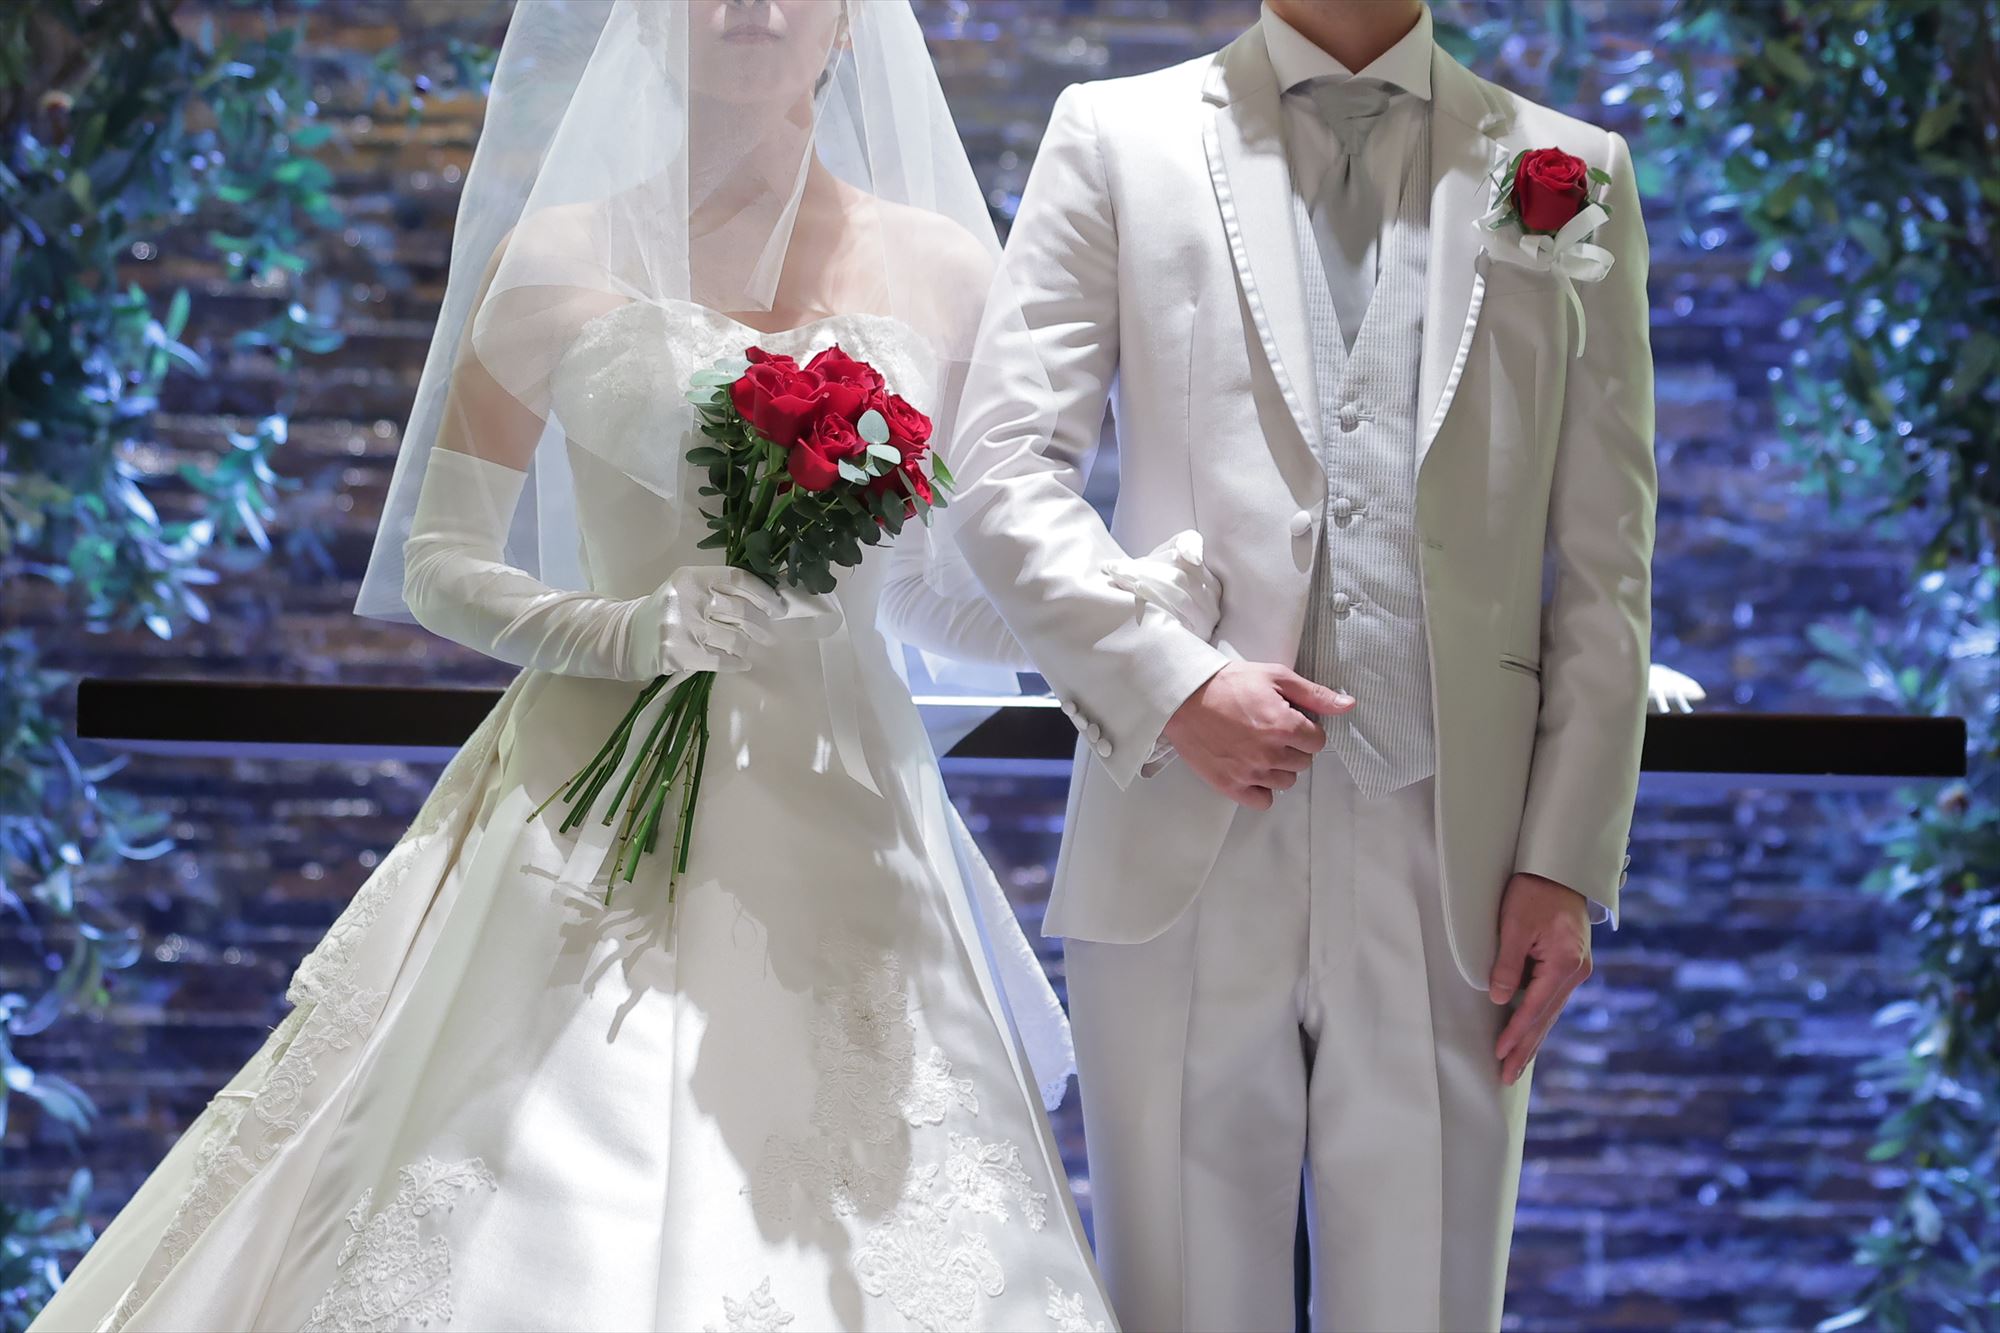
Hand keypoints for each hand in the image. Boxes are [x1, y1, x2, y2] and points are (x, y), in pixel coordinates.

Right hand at [632, 566, 783, 677]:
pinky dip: (736, 663)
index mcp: (690, 578)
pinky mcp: (680, 654)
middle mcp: (687, 599)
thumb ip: (716, 590)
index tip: (777, 606)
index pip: (738, 579)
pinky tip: (742, 663)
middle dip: (761, 624)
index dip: (764, 593)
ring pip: (734, 639)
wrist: (624, 638)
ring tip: (749, 647)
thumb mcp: (685, 591)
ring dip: (747, 645)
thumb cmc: (663, 612)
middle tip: (769, 632)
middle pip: (741, 611)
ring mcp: (683, 628)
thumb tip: (763, 602)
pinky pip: (721, 660)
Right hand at [1160, 662, 1353, 808]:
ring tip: (1257, 747)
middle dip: (1292, 747)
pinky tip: (1251, 769)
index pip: (1318, 742)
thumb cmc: (1229, 683)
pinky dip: (1261, 789)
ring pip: (1286, 782)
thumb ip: (1314, 694)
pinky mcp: (1230, 785)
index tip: (1288, 720)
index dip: (1306, 729)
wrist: (1184, 697)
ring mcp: (1249, 772)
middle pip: (1303, 763)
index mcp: (1285, 726)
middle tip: (1269, 730)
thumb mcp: (1275, 677)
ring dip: (1278, 768)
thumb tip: (1348, 705)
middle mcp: (1270, 753)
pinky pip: (1262, 801)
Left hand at [1488, 872, 1593, 1085]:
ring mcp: (1577, 971)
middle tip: (1506, 1076)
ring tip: (1516, 1065)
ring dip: (1532, 1039)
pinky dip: (1539, 1020)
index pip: (1534, 1008)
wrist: (1560, 870)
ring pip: (1550, 1013)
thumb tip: (1500, 1000)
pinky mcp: (1571, 966)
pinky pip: (1551, 1001)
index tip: (1499, 1053)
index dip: (1515, 1033)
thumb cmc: (1535, 891)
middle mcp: (1576, 972)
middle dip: (1525, 1048)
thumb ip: (1508, 964)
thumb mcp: (1514, 924)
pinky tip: (1530, 1036)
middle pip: (1546, 1018)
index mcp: (1565, 964)